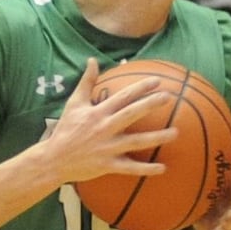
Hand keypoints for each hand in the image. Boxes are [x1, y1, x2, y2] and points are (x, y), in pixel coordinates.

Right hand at [44, 57, 178, 184]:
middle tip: (169, 97)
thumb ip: (86, 82)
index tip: (157, 81)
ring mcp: (107, 148)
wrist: (54, 159)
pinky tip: (163, 168)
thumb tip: (92, 60)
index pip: (122, 97)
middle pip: (131, 114)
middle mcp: (104, 128)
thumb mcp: (74, 103)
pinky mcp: (107, 165)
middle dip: (151, 105)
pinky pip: (130, 168)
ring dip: (157, 137)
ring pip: (136, 142)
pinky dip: (147, 169)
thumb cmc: (66, 130)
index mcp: (97, 112)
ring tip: (176, 132)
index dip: (140, 88)